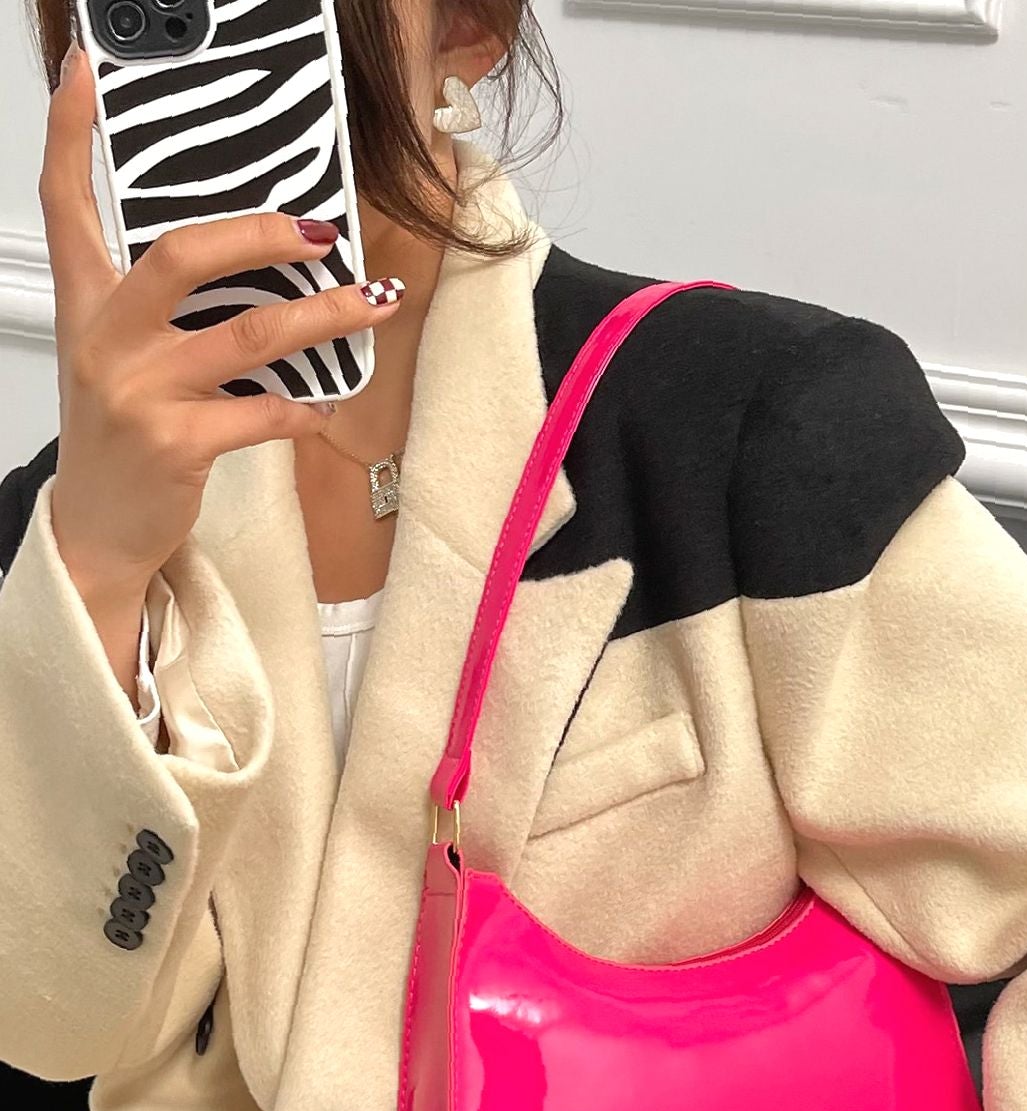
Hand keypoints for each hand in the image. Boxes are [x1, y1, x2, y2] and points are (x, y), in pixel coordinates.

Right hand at [40, 41, 405, 595]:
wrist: (97, 532)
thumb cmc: (119, 442)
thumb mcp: (117, 363)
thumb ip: (157, 311)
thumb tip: (246, 266)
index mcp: (86, 308)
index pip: (64, 201)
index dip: (70, 131)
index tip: (85, 68)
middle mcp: (106, 340)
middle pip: (181, 255)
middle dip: (259, 234)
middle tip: (319, 231)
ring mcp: (140, 393)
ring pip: (247, 334)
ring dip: (321, 317)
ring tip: (369, 305)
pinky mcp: (178, 444)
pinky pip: (264, 413)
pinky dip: (304, 409)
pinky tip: (326, 407)